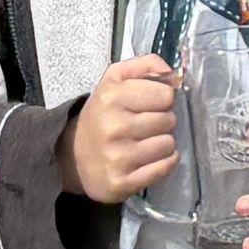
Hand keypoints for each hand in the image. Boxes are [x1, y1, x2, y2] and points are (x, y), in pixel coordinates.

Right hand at [66, 54, 182, 204]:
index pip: (165, 94)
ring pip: (168, 144)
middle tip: (145, 125)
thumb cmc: (103, 114)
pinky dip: (164, 163)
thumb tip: (175, 74)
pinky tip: (151, 159)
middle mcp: (114, 127)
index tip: (149, 104)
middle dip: (162, 121)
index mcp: (111, 97)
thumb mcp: (115, 79)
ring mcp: (118, 157)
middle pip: (169, 120)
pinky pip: (164, 168)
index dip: (162, 98)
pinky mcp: (122, 182)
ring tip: (145, 142)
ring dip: (162, 143)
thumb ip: (146, 65)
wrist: (74, 156)